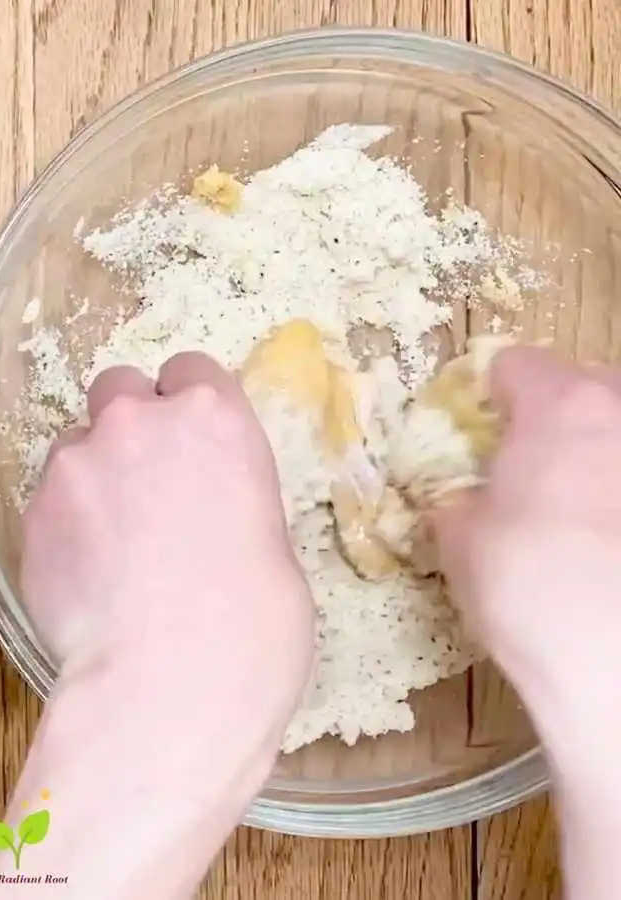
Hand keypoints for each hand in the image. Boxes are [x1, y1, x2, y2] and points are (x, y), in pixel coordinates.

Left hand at [22, 351, 315, 752]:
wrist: (170, 680)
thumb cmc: (252, 622)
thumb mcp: (270, 540)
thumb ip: (227, 494)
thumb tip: (205, 509)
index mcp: (212, 417)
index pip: (189, 371)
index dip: (185, 406)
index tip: (187, 444)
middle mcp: (135, 422)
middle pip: (118, 390)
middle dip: (127, 427)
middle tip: (141, 487)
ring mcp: (74, 463)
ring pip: (74, 448)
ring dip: (89, 479)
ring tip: (108, 548)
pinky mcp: (31, 513)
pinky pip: (46, 505)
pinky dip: (61, 529)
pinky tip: (83, 581)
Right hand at [433, 345, 620, 763]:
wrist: (614, 661)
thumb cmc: (527, 586)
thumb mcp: (459, 540)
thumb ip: (456, 501)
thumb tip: (458, 501)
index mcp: (561, 405)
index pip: (516, 364)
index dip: (489, 395)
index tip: (476, 431)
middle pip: (587, 387)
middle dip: (559, 420)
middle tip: (532, 470)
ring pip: (619, 439)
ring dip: (599, 460)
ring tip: (580, 513)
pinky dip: (617, 503)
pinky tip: (606, 544)